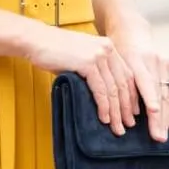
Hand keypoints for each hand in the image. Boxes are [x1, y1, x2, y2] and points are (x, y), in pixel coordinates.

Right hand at [22, 26, 137, 134]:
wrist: (36, 40)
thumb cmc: (55, 51)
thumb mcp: (82, 58)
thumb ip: (95, 71)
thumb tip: (106, 96)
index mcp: (109, 47)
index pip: (127, 74)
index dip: (131, 95)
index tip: (132, 112)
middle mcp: (108, 49)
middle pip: (123, 83)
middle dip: (126, 107)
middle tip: (128, 125)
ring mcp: (99, 55)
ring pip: (113, 89)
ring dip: (116, 112)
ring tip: (118, 128)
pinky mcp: (88, 63)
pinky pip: (100, 90)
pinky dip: (104, 107)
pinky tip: (105, 119)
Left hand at [108, 27, 168, 142]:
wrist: (132, 32)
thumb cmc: (117, 51)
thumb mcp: (113, 62)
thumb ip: (119, 82)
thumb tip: (120, 110)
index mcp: (137, 58)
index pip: (145, 81)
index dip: (150, 98)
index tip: (153, 113)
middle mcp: (154, 59)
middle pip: (159, 92)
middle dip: (158, 117)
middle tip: (158, 137)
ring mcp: (165, 62)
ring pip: (168, 93)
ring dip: (166, 116)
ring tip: (163, 134)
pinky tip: (168, 122)